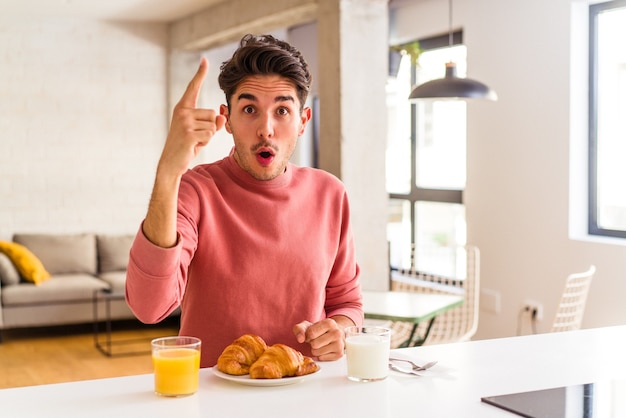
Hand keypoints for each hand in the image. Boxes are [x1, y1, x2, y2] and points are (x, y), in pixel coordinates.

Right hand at [157, 57, 225, 178]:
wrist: (172, 162)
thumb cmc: (187, 145)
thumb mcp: (201, 132)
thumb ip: (212, 123)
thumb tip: (221, 116)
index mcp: (183, 108)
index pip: (193, 88)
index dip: (200, 74)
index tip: (205, 60)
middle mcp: (182, 112)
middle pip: (212, 114)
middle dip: (209, 128)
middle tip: (195, 137)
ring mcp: (184, 122)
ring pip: (212, 126)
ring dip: (207, 137)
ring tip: (194, 142)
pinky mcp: (189, 134)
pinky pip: (209, 135)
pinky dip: (205, 143)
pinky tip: (193, 146)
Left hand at [293, 317, 350, 360]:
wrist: (333, 333)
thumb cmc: (319, 330)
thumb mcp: (307, 326)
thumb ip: (299, 329)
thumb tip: (300, 339)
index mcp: (329, 323)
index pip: (311, 333)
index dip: (308, 336)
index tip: (311, 334)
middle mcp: (337, 333)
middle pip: (314, 344)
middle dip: (312, 343)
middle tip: (317, 340)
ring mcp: (339, 344)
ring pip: (317, 352)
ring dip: (316, 350)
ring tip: (321, 344)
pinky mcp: (339, 354)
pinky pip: (322, 358)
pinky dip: (321, 355)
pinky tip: (325, 349)